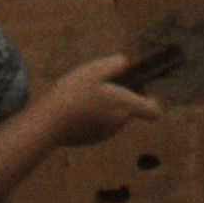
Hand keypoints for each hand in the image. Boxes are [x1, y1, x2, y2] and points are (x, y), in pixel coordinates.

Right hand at [44, 54, 165, 148]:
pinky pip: (99, 125)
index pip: (154, 111)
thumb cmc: (74, 93)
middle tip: (101, 84)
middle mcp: (119, 124)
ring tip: (84, 94)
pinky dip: (93, 116)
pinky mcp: (91, 140)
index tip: (139, 87)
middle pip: (130, 110)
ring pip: (114, 117)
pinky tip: (75, 108)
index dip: (151, 99)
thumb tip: (126, 62)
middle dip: (121, 97)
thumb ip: (115, 63)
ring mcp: (105, 135)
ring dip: (106, 106)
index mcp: (125, 107)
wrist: (49, 122)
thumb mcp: (95, 69)